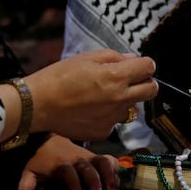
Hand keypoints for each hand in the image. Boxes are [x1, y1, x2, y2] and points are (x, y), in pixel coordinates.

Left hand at [16, 134, 117, 189]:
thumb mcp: (30, 172)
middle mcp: (76, 159)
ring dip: (108, 173)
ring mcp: (88, 157)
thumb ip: (27, 186)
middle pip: (87, 168)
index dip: (73, 183)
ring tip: (113, 187)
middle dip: (94, 180)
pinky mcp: (95, 156)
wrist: (48, 137)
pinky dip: (114, 167)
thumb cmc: (40, 159)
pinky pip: (108, 158)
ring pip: (101, 161)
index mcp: (61, 164)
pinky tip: (118, 178)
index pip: (68, 172)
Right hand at [23, 49, 157, 140]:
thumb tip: (132, 60)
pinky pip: (113, 122)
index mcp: (116, 76)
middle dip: (145, 83)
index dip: (144, 64)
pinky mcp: (104, 132)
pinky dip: (106, 115)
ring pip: (131, 107)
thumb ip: (113, 57)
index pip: (149, 68)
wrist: (39, 104)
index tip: (138, 65)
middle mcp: (120, 99)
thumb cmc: (59, 76)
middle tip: (129, 80)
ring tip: (99, 96)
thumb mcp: (85, 58)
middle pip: (151, 91)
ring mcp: (113, 118)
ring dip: (123, 101)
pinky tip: (88, 110)